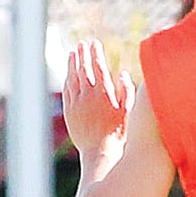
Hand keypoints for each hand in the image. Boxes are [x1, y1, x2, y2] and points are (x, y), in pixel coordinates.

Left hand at [63, 40, 133, 154]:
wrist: (101, 153)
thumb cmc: (119, 133)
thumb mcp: (129, 112)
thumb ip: (127, 91)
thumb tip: (123, 73)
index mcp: (104, 94)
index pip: (99, 67)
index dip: (96, 54)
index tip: (95, 43)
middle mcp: (88, 96)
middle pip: (83, 69)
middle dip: (82, 55)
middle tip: (82, 44)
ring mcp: (76, 104)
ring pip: (72, 79)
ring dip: (72, 65)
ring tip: (73, 54)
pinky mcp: (69, 112)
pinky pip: (67, 91)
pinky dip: (67, 80)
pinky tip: (68, 75)